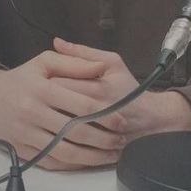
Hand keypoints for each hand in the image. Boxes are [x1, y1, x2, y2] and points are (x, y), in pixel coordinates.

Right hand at [0, 49, 125, 169]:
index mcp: (42, 90)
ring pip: (67, 152)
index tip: (121, 120)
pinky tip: (88, 162)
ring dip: (93, 157)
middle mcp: (33, 113)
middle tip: (121, 140)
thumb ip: (74, 63)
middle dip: (104, 139)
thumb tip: (100, 67)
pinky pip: (52, 162)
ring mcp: (26, 135)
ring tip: (112, 155)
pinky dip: (73, 165)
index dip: (106, 115)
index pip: (81, 106)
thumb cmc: (20, 78)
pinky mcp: (22, 150)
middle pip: (77, 132)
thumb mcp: (44, 62)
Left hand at [48, 37, 190, 139]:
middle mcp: (96, 113)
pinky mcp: (95, 149)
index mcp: (98, 89)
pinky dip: (60, 139)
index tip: (42, 79)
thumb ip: (83, 52)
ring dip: (50, 121)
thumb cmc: (128, 88)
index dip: (46, 81)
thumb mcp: (112, 62)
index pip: (59, 84)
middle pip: (56, 107)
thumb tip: (56, 42)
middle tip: (39, 97)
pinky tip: (55, 130)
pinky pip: (69, 145)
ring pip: (61, 129)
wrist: (150, 119)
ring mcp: (96, 134)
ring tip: (46, 112)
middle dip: (45, 102)